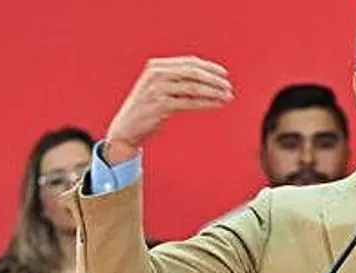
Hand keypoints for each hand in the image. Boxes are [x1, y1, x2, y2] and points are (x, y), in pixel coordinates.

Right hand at [104, 56, 233, 162]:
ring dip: (214, 92)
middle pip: (193, 72)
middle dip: (214, 79)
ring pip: (193, 87)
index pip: (189, 62)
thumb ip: (178, 79)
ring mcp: (157, 89)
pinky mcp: (160, 105)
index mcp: (157, 66)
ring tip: (228, 97)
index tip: (224, 75)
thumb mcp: (160, 87)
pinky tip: (217, 104)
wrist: (127, 127)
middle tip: (229, 87)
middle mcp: (156, 74)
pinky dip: (206, 103)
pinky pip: (189, 102)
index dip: (209, 67)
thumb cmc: (148, 108)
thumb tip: (208, 78)